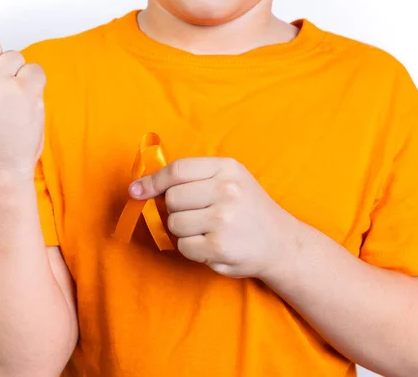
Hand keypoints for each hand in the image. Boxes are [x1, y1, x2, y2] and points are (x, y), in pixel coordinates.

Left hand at [130, 157, 300, 277]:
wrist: (281, 243)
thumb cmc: (248, 210)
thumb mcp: (230, 181)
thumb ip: (194, 178)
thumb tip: (142, 187)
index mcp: (227, 168)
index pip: (177, 170)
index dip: (152, 181)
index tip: (136, 191)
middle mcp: (227, 190)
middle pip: (171, 199)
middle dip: (175, 210)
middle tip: (197, 215)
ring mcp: (223, 218)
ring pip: (174, 224)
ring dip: (183, 231)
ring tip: (208, 231)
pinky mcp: (219, 246)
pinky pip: (184, 246)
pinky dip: (192, 249)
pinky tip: (212, 245)